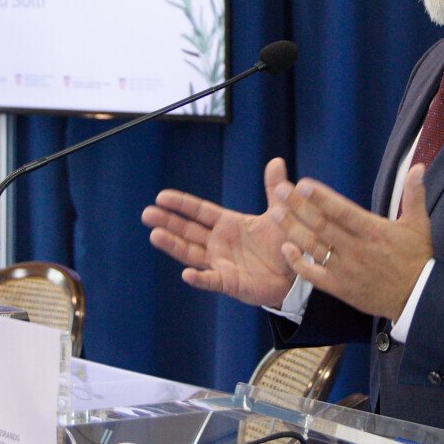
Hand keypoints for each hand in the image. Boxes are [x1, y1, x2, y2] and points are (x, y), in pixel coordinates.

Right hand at [143, 157, 296, 307]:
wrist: (296, 273)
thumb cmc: (284, 243)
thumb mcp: (279, 212)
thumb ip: (274, 188)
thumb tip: (276, 161)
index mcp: (228, 224)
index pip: (199, 212)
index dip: (181, 204)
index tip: (161, 196)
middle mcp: (219, 243)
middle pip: (188, 231)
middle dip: (168, 222)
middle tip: (147, 213)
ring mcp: (221, 263)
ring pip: (192, 253)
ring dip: (174, 245)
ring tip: (155, 235)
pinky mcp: (230, 282)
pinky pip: (212, 280)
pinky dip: (200, 279)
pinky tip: (186, 274)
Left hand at [274, 164, 433, 320]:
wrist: (416, 298)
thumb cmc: (416, 258)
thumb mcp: (418, 224)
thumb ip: (414, 194)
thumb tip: (419, 167)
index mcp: (373, 231)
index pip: (342, 211)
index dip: (321, 198)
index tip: (303, 184)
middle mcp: (356, 249)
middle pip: (321, 225)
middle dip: (298, 207)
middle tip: (280, 191)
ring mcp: (346, 270)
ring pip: (314, 247)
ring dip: (292, 230)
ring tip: (275, 213)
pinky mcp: (340, 288)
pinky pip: (314, 275)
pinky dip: (298, 263)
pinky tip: (285, 248)